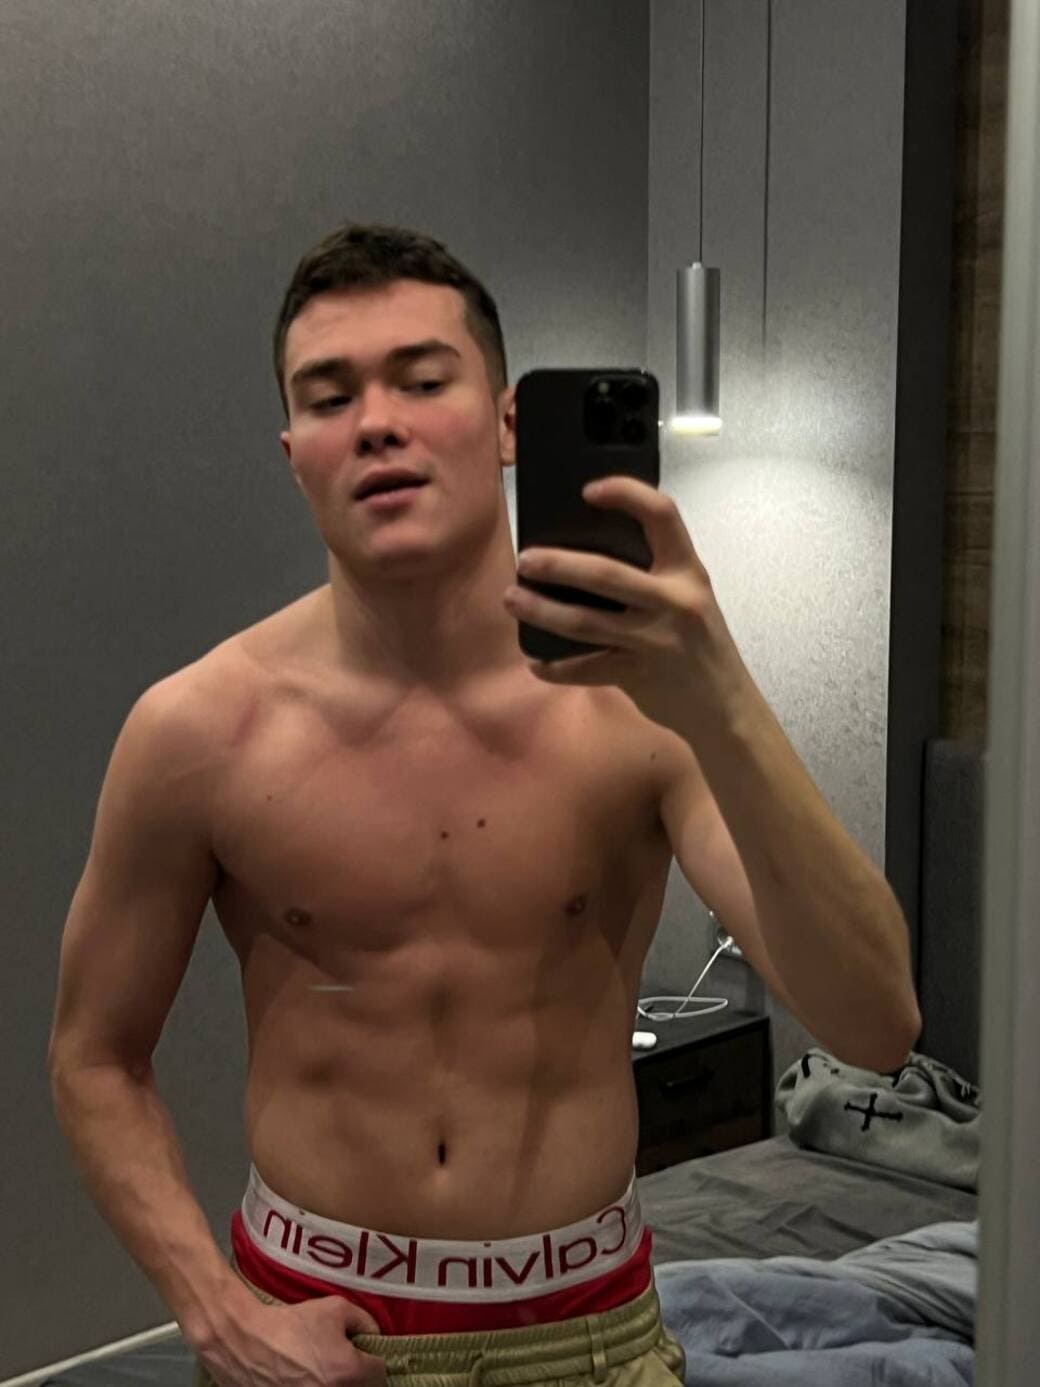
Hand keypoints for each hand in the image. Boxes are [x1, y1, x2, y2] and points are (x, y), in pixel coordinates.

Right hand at [196, 1294, 387, 1386]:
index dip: (374, 1359)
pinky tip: (307, 1380)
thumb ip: (365, 1321)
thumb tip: (373, 1336)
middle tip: (347, 1364)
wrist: (247, 1344)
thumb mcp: (336, 1308)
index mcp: (349, 1372)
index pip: (381, 1373)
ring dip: (341, 1385)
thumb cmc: (292, 1324)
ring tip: (324, 1372)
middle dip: (360, 1378)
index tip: (364, 1353)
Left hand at [504, 475, 746, 733]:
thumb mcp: (689, 599)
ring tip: (512, 599)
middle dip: (558, 564)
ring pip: (585, 622)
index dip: (626, 494)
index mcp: (688, 571)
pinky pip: (585, 668)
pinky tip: (536, 662)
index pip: (662, 515)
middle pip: (606, 573)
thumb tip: (584, 561)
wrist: (726, 707)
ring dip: (541, 610)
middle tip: (525, 559)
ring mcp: (656, 640)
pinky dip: (556, 668)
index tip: (588, 491)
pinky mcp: (639, 675)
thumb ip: (653, 578)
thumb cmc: (699, 645)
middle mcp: (674, 601)